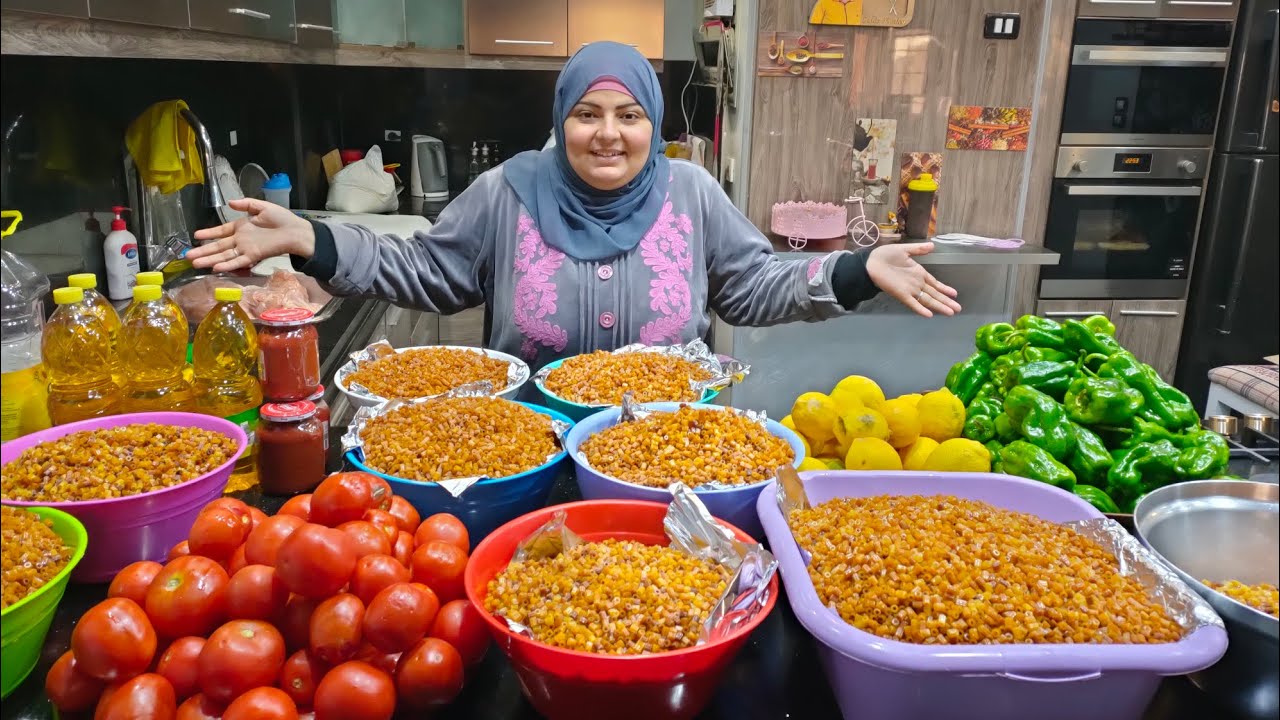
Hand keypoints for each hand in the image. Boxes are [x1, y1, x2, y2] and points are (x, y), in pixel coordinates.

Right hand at [187, 199, 314, 272]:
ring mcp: (246, 248)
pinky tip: (215, 268)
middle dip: (203, 251)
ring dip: (210, 260)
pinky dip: (227, 265)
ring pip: (224, 256)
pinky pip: (238, 261)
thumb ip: (246, 204)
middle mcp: (240, 239)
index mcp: (241, 227)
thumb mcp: (262, 207)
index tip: (195, 236)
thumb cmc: (281, 219)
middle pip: (218, 246)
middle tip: (187, 255)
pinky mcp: (254, 256)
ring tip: (195, 263)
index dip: (208, 233)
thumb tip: (230, 202)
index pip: (221, 231)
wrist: (296, 231)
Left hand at [866, 242, 961, 317]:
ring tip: (950, 312)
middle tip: (958, 309)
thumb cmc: (886, 256)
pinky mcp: (901, 294)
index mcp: (918, 273)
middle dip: (946, 301)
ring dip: (939, 306)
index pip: (934, 283)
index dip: (944, 289)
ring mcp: (910, 290)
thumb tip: (933, 246)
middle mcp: (916, 283)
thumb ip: (919, 249)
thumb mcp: (904, 250)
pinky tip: (929, 314)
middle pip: (934, 294)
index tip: (955, 294)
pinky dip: (920, 308)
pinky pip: (912, 303)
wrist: (870, 262)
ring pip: (927, 300)